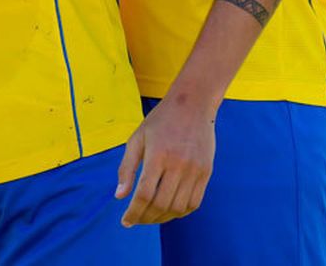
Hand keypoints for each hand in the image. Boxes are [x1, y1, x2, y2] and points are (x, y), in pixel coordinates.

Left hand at [114, 95, 215, 226]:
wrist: (193, 104)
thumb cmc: (161, 121)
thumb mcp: (137, 138)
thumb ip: (127, 168)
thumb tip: (119, 197)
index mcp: (158, 155)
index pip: (144, 194)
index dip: (133, 212)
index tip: (125, 221)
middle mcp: (178, 164)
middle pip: (160, 204)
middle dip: (145, 218)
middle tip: (136, 219)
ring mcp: (195, 169)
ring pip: (178, 208)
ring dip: (162, 218)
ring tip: (151, 216)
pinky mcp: (206, 171)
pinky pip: (194, 202)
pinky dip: (180, 212)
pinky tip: (169, 210)